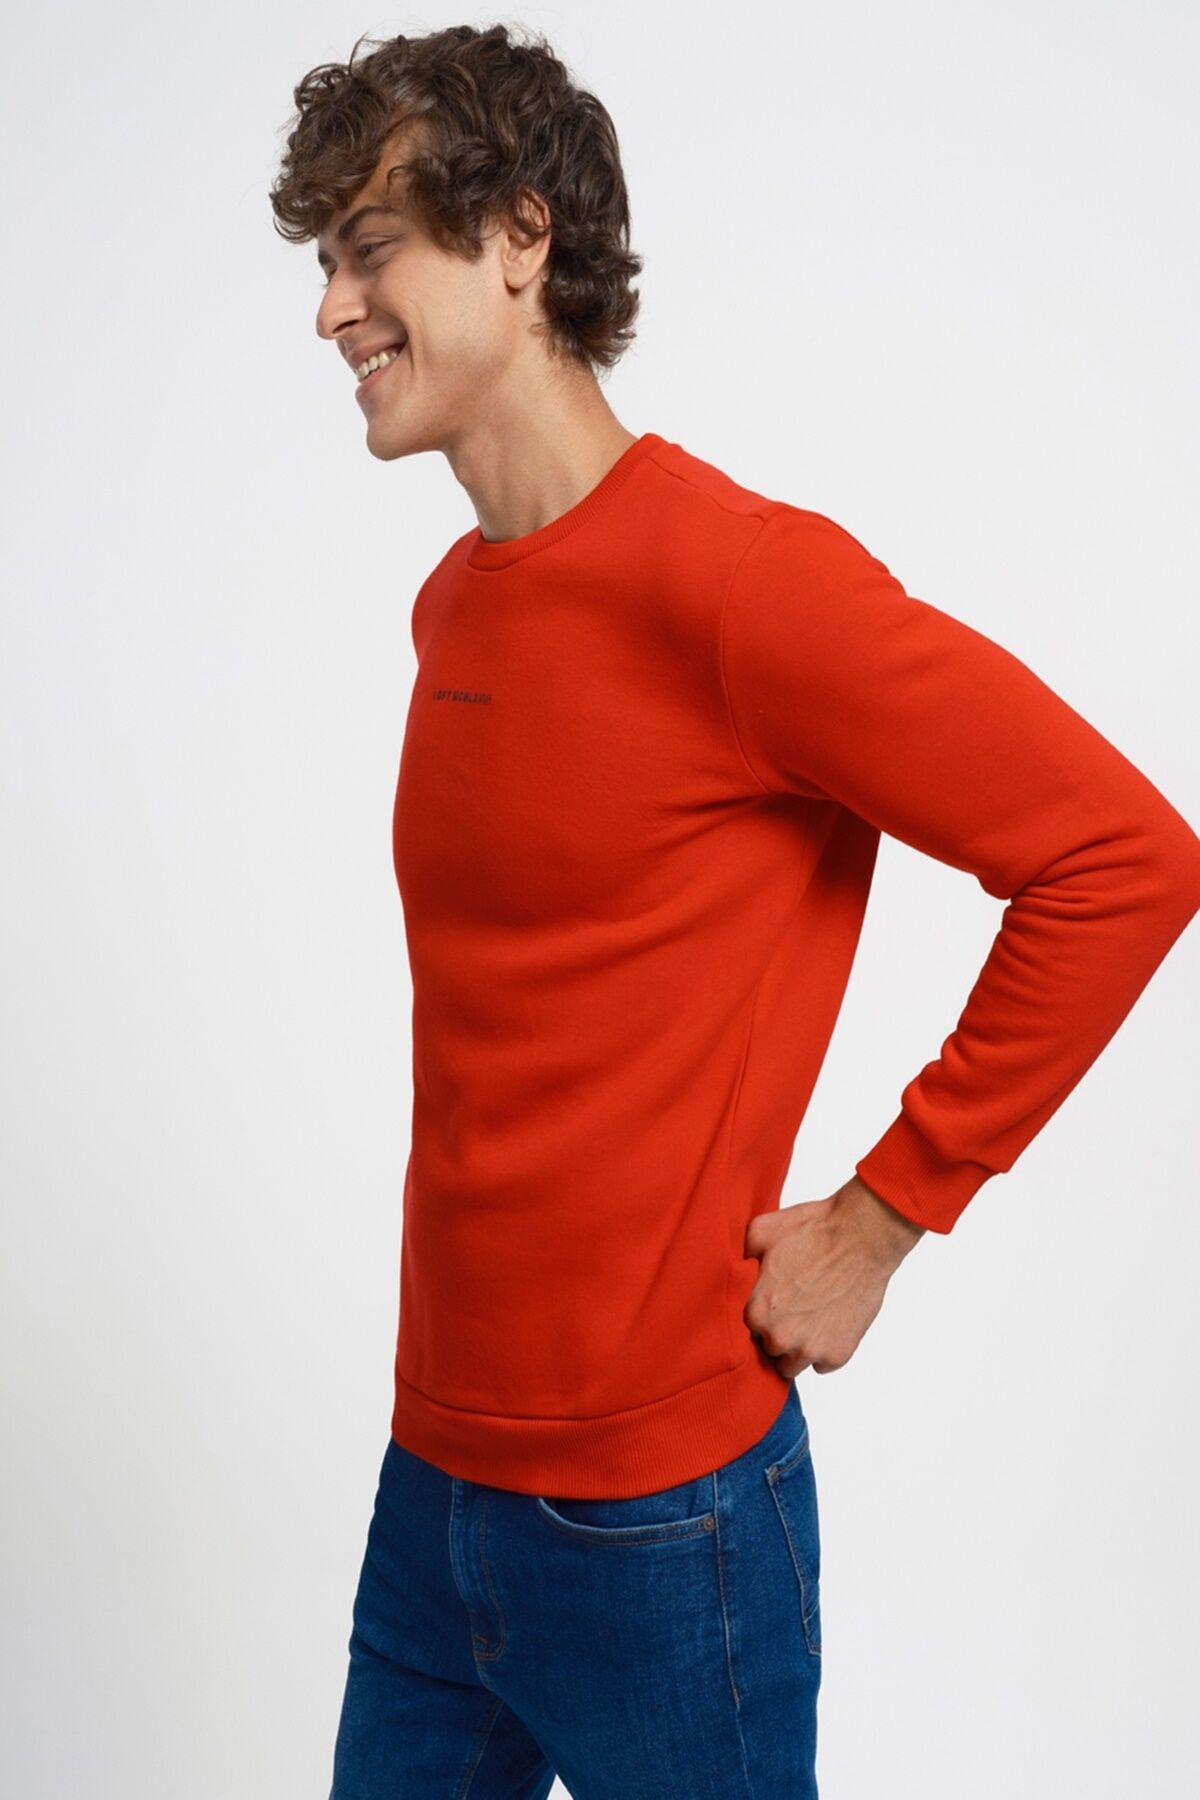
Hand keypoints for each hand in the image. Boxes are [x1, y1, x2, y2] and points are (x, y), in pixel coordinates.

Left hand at [743, 1175, 924, 1377]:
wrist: (861, 1236)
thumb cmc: (814, 1230)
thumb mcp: (761, 1231)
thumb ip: (740, 1259)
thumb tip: (733, 1269)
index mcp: (755, 1311)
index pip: (744, 1330)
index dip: (758, 1316)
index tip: (769, 1304)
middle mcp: (779, 1337)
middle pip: (768, 1349)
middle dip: (777, 1331)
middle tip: (793, 1306)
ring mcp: (810, 1349)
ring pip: (793, 1365)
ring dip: (798, 1346)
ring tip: (810, 1316)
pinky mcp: (837, 1355)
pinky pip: (822, 1364)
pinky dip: (825, 1348)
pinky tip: (830, 1319)